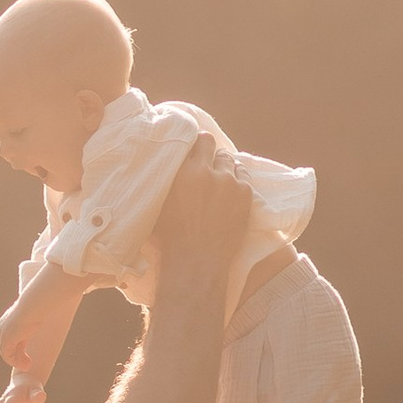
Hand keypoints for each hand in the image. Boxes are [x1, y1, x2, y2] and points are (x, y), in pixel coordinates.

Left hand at [0, 298, 36, 363]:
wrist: (33, 305)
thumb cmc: (36, 307)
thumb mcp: (33, 317)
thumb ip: (31, 323)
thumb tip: (37, 323)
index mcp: (7, 322)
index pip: (10, 339)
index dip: (18, 350)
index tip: (28, 356)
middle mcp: (2, 328)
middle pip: (8, 347)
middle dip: (17, 357)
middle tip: (28, 365)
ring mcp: (3, 334)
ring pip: (7, 353)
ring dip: (17, 362)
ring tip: (27, 367)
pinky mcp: (6, 340)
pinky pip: (7, 356)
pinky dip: (16, 362)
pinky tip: (26, 365)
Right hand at [149, 132, 253, 282]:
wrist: (197, 261)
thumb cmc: (171, 237)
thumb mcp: (158, 203)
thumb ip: (163, 180)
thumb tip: (162, 164)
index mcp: (181, 172)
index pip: (189, 140)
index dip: (190, 144)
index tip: (190, 150)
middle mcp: (205, 171)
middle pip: (209, 142)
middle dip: (206, 149)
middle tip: (204, 160)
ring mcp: (227, 181)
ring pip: (227, 158)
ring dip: (221, 165)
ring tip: (217, 179)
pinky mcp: (245, 193)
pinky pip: (242, 175)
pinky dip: (236, 179)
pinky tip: (230, 189)